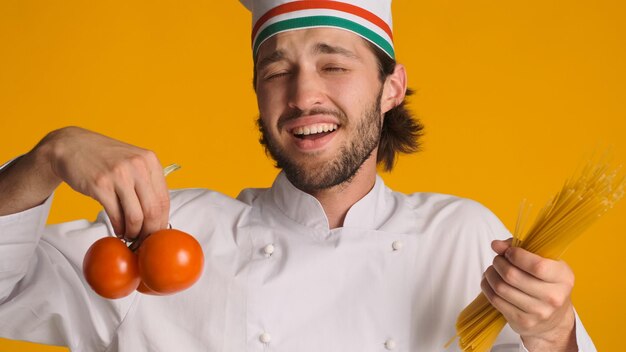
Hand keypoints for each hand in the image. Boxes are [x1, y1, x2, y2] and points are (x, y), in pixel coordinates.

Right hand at [40, 126, 169, 239]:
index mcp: (150, 160)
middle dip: (150, 231)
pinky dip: (119, 228)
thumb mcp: (133, 161)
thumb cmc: (105, 158)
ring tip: (131, 236)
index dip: (162, 221)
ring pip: (136, 216)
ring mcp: (119, 175)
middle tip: (145, 240)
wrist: (72, 146)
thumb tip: (159, 215)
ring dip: (134, 232)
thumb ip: (148, 182)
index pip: (164, 199)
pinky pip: (116, 215)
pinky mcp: (100, 185)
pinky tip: (119, 230)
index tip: (158, 233)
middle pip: (153, 210)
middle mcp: (137, 165)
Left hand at [481, 239, 576, 350]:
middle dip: (499, 263)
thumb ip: (521, 248)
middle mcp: (554, 297)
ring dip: (490, 274)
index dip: (516, 255)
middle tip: (497, 260)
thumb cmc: (546, 283)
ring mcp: (538, 312)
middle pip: (513, 276)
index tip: (509, 251)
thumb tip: (496, 245)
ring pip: (501, 288)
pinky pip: (496, 301)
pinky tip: (490, 282)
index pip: (537, 265)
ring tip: (492, 270)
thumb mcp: (544, 262)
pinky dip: (487, 287)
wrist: (554, 319)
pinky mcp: (523, 322)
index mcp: (563, 277)